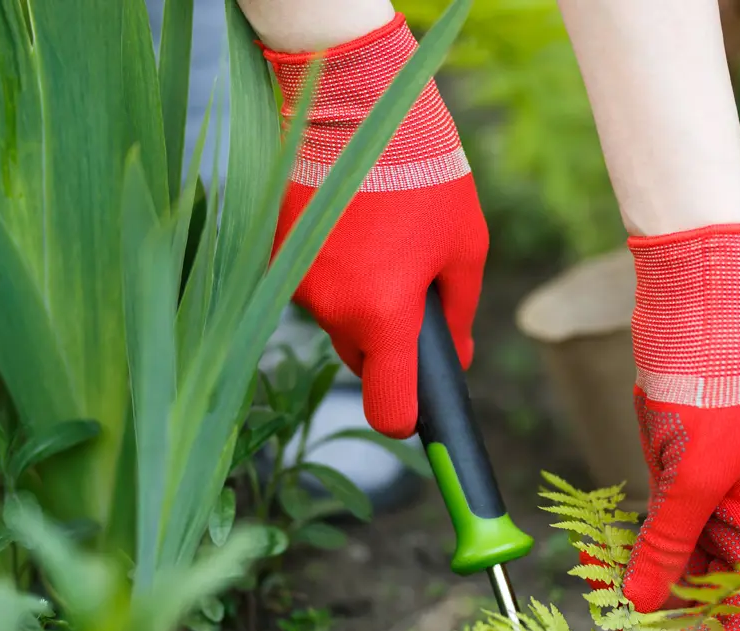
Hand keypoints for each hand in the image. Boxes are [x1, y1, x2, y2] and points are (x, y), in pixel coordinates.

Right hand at [264, 13, 487, 438]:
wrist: (352, 101)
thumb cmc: (423, 171)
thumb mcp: (465, 244)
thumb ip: (461, 313)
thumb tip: (457, 360)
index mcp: (383, 314)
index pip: (389, 410)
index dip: (409, 418)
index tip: (420, 412)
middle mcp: (330, 309)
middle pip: (363, 360)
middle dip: (389, 342)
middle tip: (412, 288)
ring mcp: (295, 283)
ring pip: (336, 321)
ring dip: (360, 301)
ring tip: (381, 239)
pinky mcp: (273, 255)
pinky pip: (311, 286)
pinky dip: (333, 271)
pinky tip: (351, 225)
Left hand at [583, 224, 739, 630]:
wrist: (692, 325)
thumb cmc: (711, 398)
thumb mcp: (691, 481)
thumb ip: (666, 546)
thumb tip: (642, 604)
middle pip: (708, 603)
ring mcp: (705, 507)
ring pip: (673, 575)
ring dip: (641, 605)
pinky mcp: (671, 487)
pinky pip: (651, 541)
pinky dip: (627, 562)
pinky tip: (598, 579)